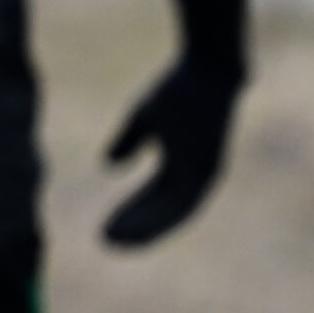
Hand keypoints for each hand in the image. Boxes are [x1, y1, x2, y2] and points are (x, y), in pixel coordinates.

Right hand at [100, 57, 242, 246]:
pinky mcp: (206, 170)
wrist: (205, 70)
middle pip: (165, 213)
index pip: (157, 198)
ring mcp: (203, 174)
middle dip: (136, 228)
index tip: (108, 226)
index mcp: (183, 165)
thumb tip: (109, 164)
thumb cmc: (177, 90)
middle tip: (106, 242)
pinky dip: (157, 217)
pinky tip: (132, 224)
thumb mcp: (143, 118)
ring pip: (172, 214)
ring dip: (143, 229)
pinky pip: (182, 204)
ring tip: (112, 238)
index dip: (133, 213)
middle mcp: (196, 175)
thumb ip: (129, 142)